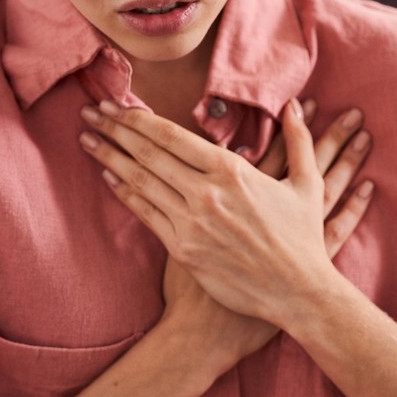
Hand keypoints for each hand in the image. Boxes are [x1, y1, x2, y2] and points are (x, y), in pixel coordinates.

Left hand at [79, 98, 372, 323]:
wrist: (296, 292)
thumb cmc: (303, 238)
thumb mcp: (308, 183)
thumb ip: (299, 139)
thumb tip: (292, 104)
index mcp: (233, 170)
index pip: (172, 135)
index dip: (138, 117)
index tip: (116, 105)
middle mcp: (207, 193)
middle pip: (149, 153)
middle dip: (115, 130)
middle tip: (90, 113)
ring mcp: (192, 223)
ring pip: (141, 182)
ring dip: (109, 158)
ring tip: (87, 140)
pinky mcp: (183, 251)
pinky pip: (146, 215)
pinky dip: (124, 194)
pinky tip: (108, 178)